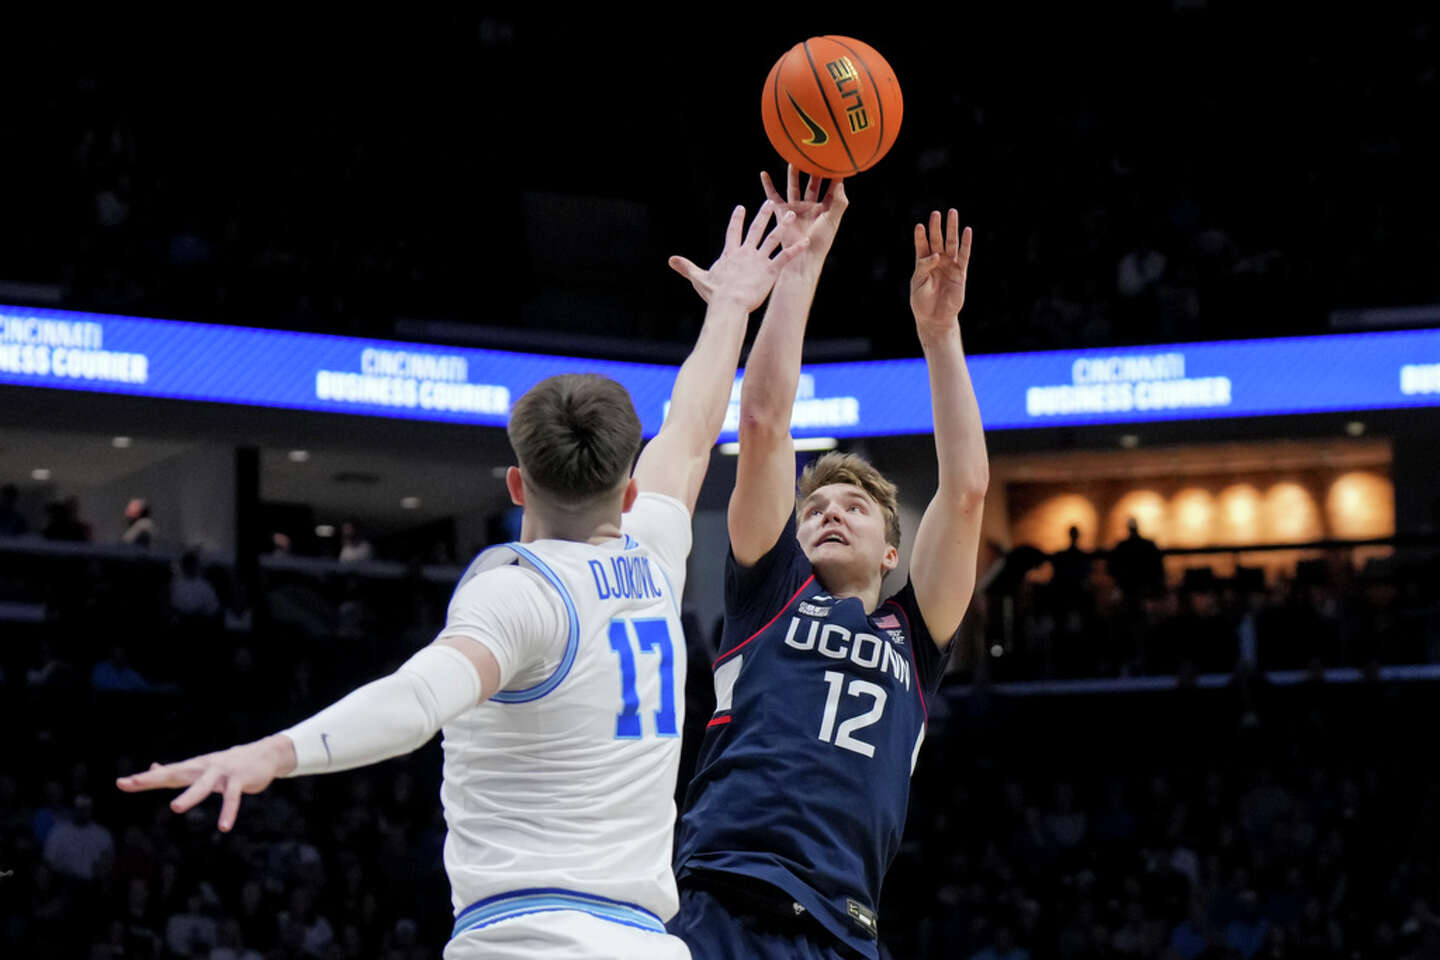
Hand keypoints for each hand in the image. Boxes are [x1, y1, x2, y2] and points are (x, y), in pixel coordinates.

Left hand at [116, 734, 295, 831]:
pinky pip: (232, 798)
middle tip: (133, 782)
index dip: (143, 779)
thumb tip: (153, 766)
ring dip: (190, 795)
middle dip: (153, 778)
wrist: (263, 754)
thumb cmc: (227, 764)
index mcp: (192, 768)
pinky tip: (223, 827)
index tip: (122, 783)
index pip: (164, 774)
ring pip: (203, 785)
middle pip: (175, 773)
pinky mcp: (238, 780)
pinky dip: (228, 812)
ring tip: (175, 808)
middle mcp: (203, 768)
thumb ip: (176, 770)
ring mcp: (221, 773)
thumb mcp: (200, 766)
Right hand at [669, 201, 806, 311]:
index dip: (737, 220)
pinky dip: (796, 249)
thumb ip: (687, 267)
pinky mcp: (770, 271)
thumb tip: (671, 260)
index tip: (741, 208)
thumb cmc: (714, 294)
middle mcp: (746, 253)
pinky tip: (806, 241)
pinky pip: (785, 257)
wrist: (728, 304)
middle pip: (756, 230)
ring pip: (773, 239)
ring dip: (783, 227)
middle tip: (770, 203)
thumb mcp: (699, 278)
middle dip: (763, 215)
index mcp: (730, 254)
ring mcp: (759, 261)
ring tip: (791, 215)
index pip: (733, 232)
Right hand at [759, 164, 847, 263]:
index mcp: (826, 208)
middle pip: (813, 182)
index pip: (832, 186)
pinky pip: (773, 196)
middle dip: (813, 169)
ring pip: (794, 186)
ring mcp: (796, 208)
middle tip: (813, 153)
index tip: (835, 157)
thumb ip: (838, 201)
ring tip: (793, 159)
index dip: (834, 173)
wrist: (803, 257)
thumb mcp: (833, 219)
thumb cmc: (820, 242)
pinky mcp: (782, 212)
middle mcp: (811, 206)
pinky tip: (764, 174)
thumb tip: (840, 180)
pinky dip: (768, 185)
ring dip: (793, 173)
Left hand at [910, 209, 972, 341]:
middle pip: (937, 240)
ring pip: (951, 244)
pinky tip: (967, 231)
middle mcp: (937, 262)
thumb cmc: (922, 302)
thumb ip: (924, 267)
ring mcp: (949, 266)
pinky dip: (966, 243)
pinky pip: (964, 255)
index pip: (921, 246)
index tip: (919, 226)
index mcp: (922, 264)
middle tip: (936, 213)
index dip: (920, 236)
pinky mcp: (960, 273)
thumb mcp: (918, 284)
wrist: (935, 318)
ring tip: (953, 213)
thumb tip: (936, 255)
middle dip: (937, 227)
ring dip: (952, 229)